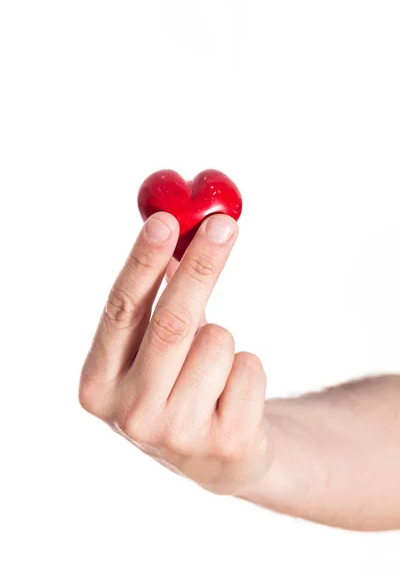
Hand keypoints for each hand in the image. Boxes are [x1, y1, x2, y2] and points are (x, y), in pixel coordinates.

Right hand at [79, 212, 271, 494]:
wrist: (217, 453)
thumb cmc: (179, 383)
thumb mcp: (154, 346)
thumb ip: (158, 295)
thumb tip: (180, 228)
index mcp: (98, 383)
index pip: (120, 311)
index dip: (142, 262)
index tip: (165, 219)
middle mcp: (129, 414)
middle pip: (172, 323)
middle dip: (201, 265)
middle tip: (224, 223)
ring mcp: (176, 435)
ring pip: (218, 342)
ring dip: (224, 337)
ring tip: (214, 367)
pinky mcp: (223, 444)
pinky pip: (250, 368)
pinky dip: (248, 366)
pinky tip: (233, 394)